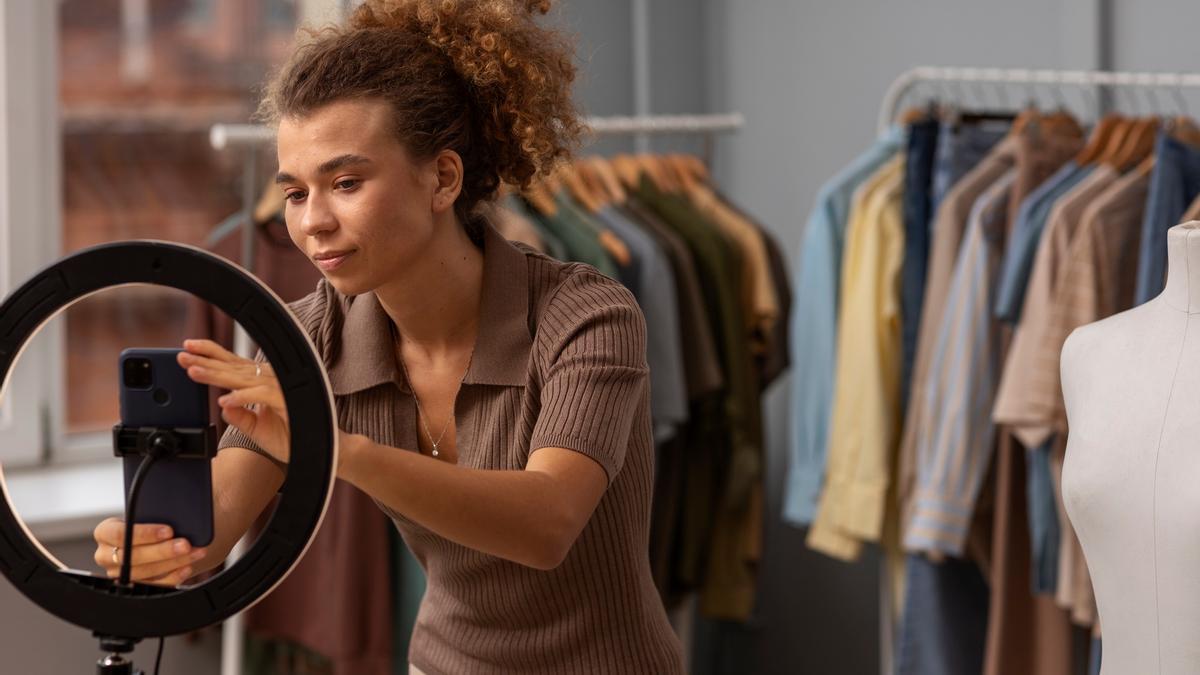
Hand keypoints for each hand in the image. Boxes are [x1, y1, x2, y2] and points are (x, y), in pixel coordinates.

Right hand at [92, 518, 206, 586]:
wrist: (145, 535)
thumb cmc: (146, 520)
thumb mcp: (144, 511)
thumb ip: (152, 510)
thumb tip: (177, 507)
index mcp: (104, 532)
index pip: (119, 534)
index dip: (145, 533)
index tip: (169, 530)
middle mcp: (105, 555)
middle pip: (132, 556)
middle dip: (163, 551)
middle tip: (185, 544)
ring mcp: (118, 573)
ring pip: (144, 572)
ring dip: (173, 563)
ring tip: (194, 553)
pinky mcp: (132, 585)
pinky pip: (153, 586)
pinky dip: (172, 577)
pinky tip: (187, 567)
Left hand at [178, 339, 289, 464]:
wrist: (316, 449)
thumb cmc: (289, 436)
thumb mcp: (255, 429)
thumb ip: (239, 417)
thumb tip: (223, 406)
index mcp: (260, 383)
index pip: (231, 364)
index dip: (210, 355)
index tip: (187, 349)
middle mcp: (268, 381)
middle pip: (232, 367)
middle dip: (205, 360)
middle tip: (182, 356)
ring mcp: (278, 389)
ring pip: (242, 378)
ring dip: (217, 375)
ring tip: (194, 371)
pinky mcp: (286, 401)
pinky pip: (260, 396)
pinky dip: (242, 397)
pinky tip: (224, 400)